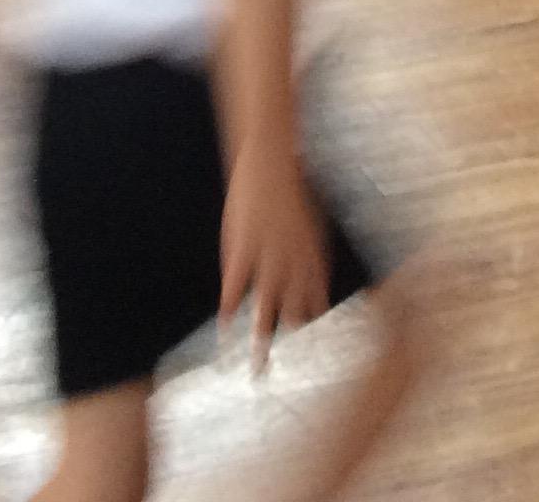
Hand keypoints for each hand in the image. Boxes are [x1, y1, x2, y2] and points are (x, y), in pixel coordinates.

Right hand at [220, 148, 326, 371]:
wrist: (272, 166)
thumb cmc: (292, 192)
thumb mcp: (311, 227)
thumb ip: (310, 257)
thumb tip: (314, 281)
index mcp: (312, 260)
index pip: (315, 305)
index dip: (311, 331)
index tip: (309, 357)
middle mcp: (293, 268)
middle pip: (294, 318)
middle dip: (289, 349)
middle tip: (286, 372)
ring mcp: (267, 263)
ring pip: (266, 313)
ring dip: (261, 344)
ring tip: (257, 369)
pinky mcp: (241, 254)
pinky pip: (235, 291)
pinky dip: (229, 313)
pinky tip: (224, 333)